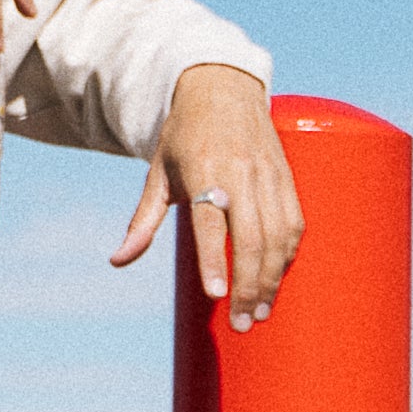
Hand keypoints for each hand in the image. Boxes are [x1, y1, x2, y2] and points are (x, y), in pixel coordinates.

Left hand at [112, 64, 303, 327]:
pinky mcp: (287, 177)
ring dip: (271, 278)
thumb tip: (118, 260)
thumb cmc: (184, 136)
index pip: (211, 222)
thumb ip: (143, 220)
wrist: (223, 88)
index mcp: (203, 169)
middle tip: (241, 323)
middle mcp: (240, 172)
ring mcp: (268, 174)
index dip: (215, 260)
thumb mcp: (157, 173)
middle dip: (248, 286)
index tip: (216, 296)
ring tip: (259, 312)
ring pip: (278, 235)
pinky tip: (277, 279)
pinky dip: (288, 255)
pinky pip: (294, 222)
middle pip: (251, 237)